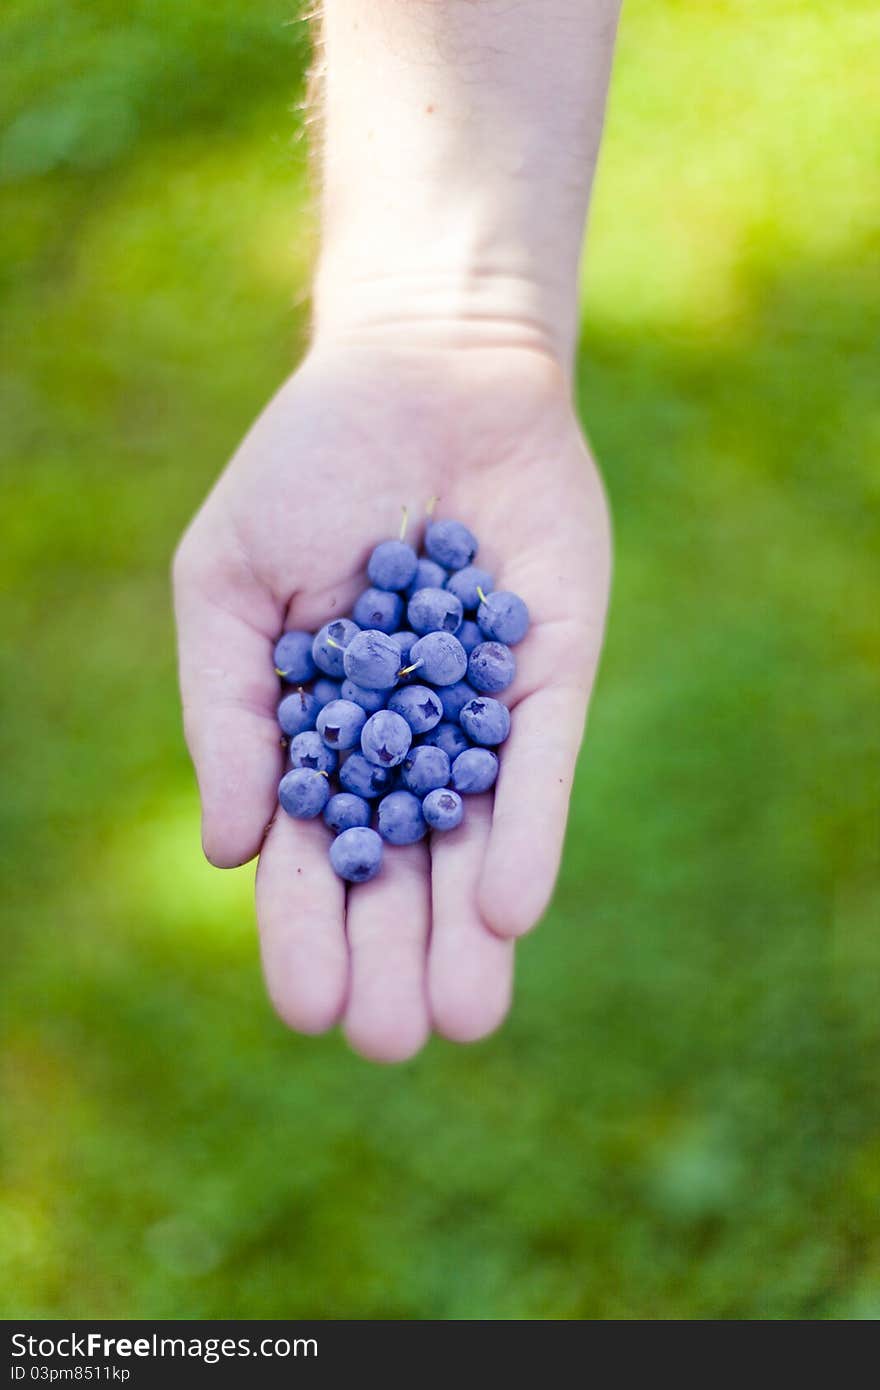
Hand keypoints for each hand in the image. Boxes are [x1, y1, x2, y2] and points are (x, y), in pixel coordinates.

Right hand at [173, 340, 610, 1059]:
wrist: (424, 371)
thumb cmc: (307, 468)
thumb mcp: (226, 582)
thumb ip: (225, 712)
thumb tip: (232, 850)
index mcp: (316, 727)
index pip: (311, 848)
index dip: (306, 927)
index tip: (307, 1008)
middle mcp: (404, 735)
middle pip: (399, 864)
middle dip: (393, 953)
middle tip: (395, 1042)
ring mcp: (479, 709)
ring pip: (472, 835)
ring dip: (464, 928)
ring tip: (462, 1017)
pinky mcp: (550, 671)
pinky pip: (537, 760)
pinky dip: (524, 829)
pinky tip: (510, 908)